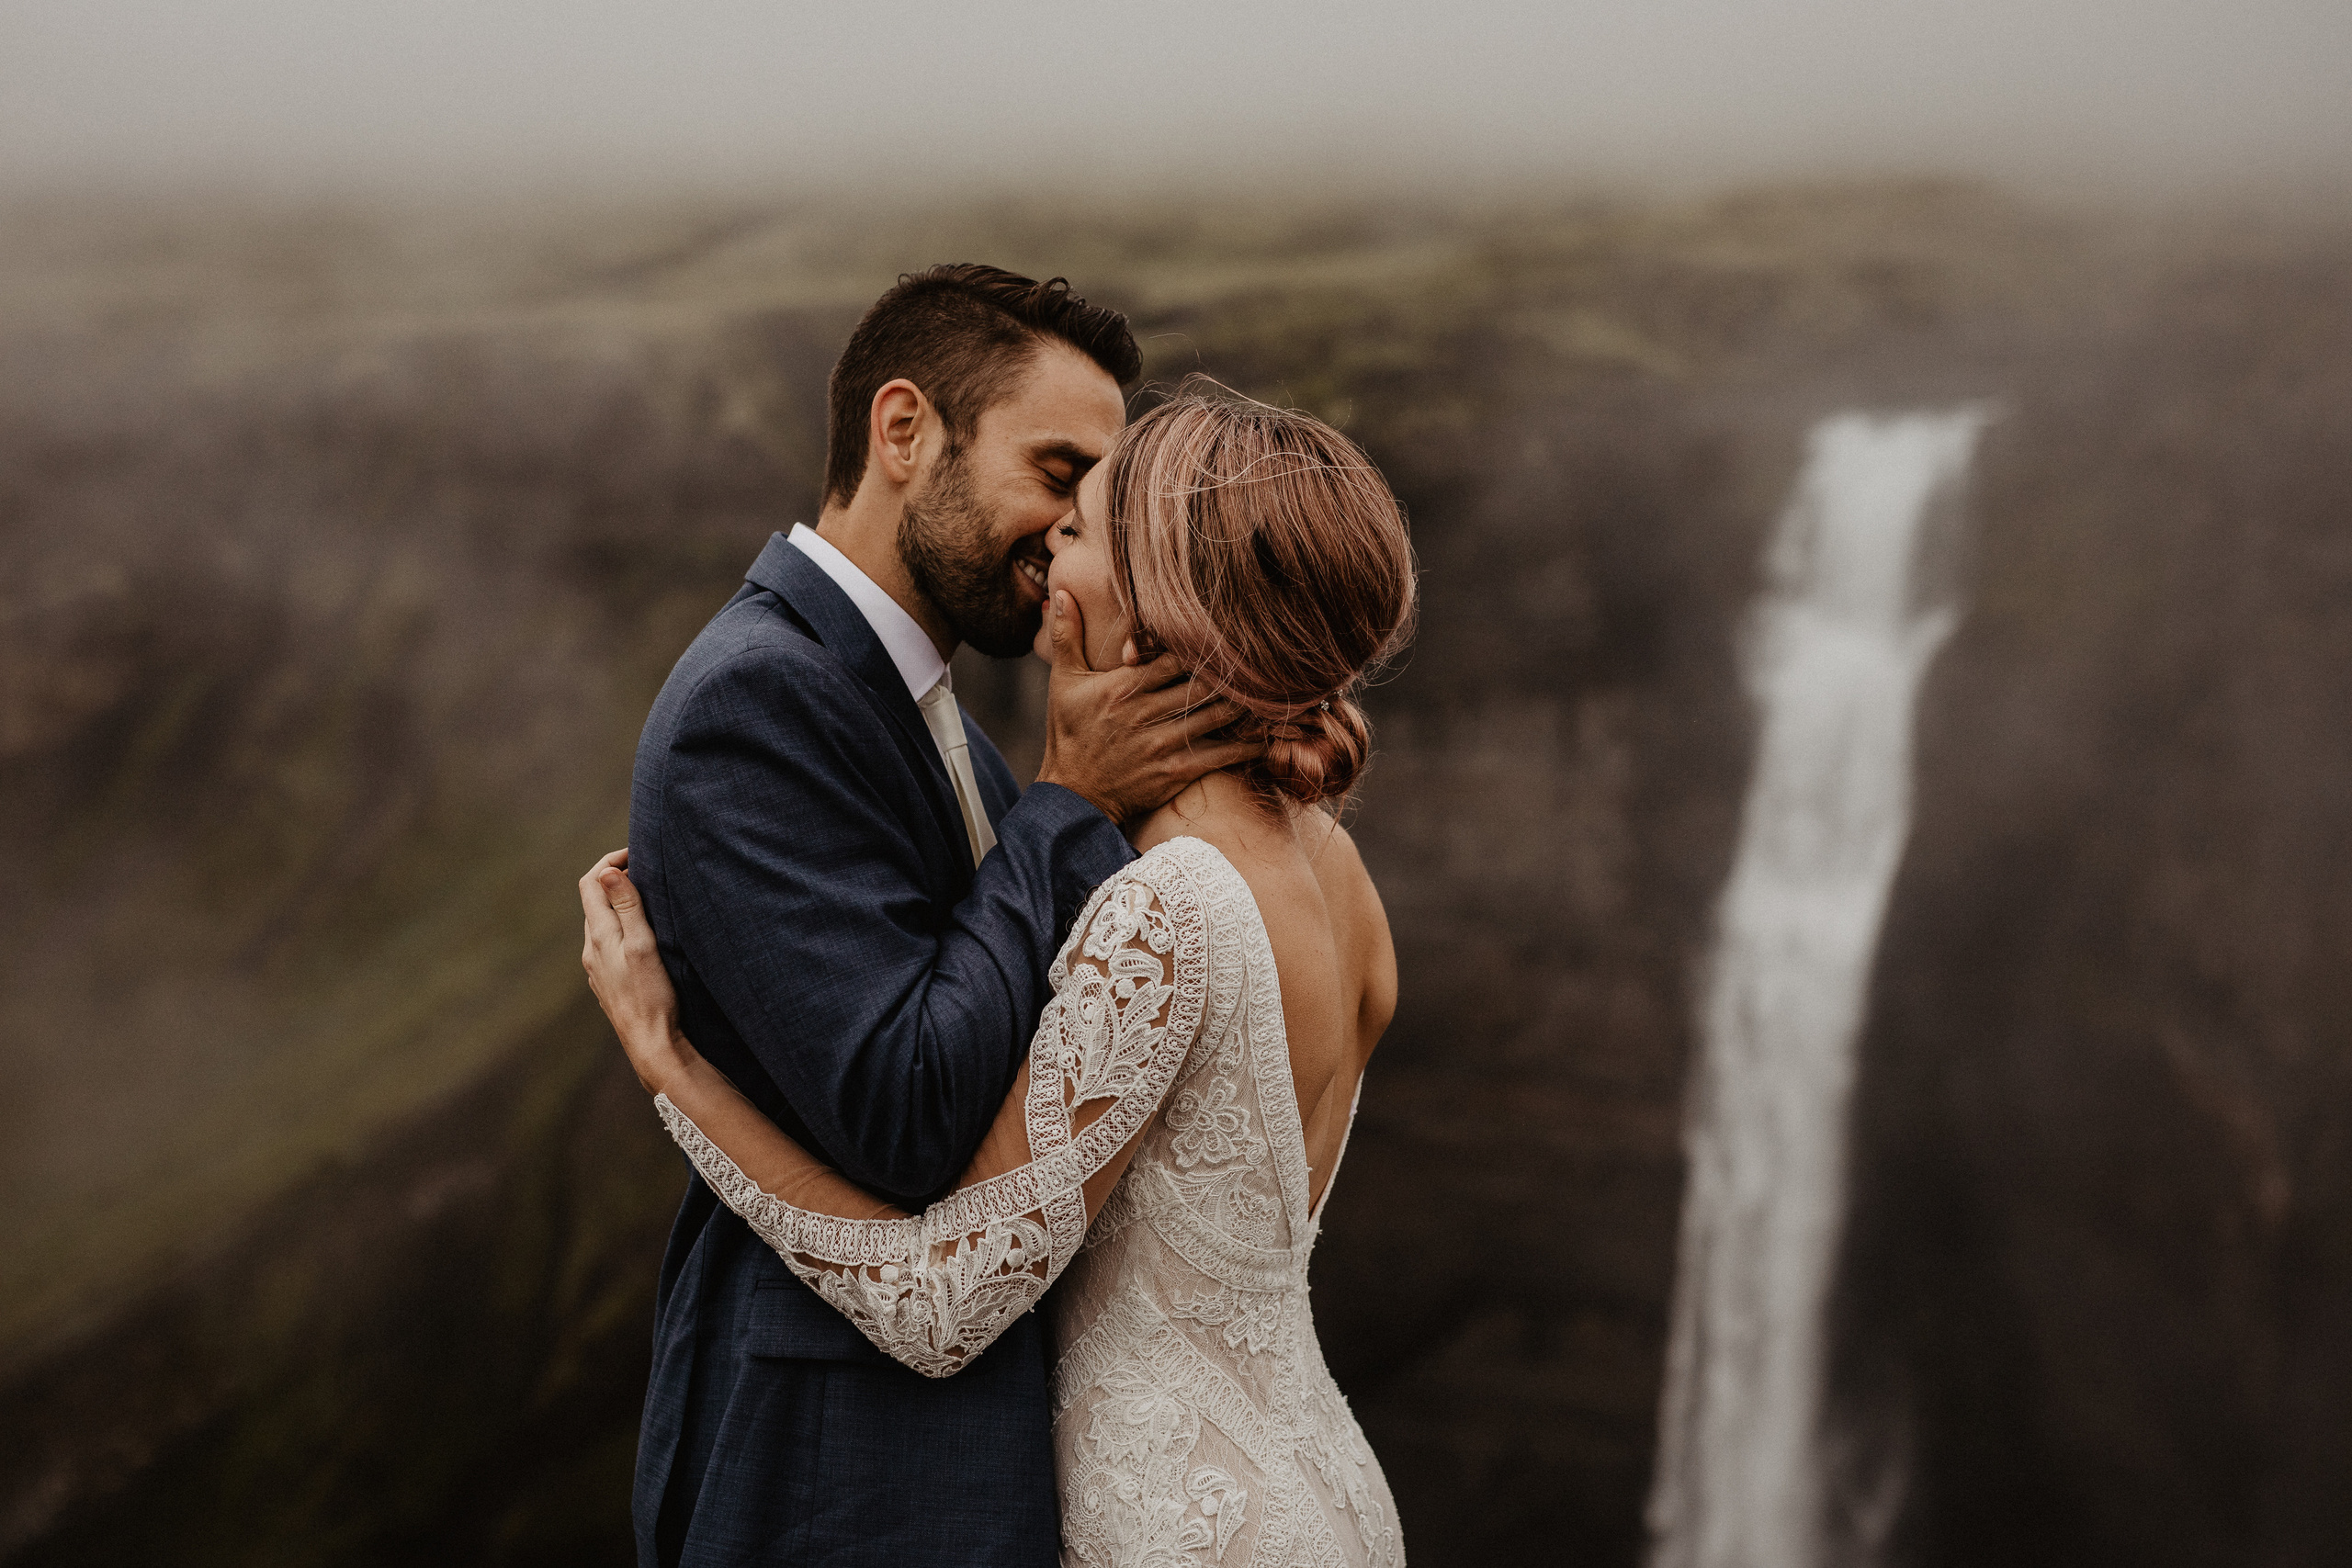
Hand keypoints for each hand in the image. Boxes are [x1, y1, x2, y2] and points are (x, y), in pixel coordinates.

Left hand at [578, 848, 690, 1094]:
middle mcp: (591, 949)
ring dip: (618, 904)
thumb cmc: (652, 995)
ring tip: (648, 898)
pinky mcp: (608, 982)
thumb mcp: (644, 945)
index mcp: (599, 936)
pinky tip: (642, 936)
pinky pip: (608, 943)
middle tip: (646, 870)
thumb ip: (627, 907)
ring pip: (601, 923)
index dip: (610, 861)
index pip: (591, 883)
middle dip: (615, 879)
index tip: (636, 854)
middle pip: (593, 900)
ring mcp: (597, 967)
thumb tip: (609, 872)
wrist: (650, 1043)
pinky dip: (621, 927)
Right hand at [1034, 590, 1260, 825]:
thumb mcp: (1063, 682)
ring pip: (1217, 715)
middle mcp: (1145, 713)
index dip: (1203, 644)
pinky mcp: (1176, 771)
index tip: (1229, 633)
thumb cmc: (1069, 733)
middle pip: (1202, 684)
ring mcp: (1163, 743)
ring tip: (1276, 688)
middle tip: (1267, 656)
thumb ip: (1066, 635)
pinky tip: (1269, 734)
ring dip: (1249, 704)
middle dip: (1234, 672)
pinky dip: (1248, 745)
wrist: (1073, 794)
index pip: (1174, 657)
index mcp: (1123, 687)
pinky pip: (1221, 755)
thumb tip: (1061, 592)